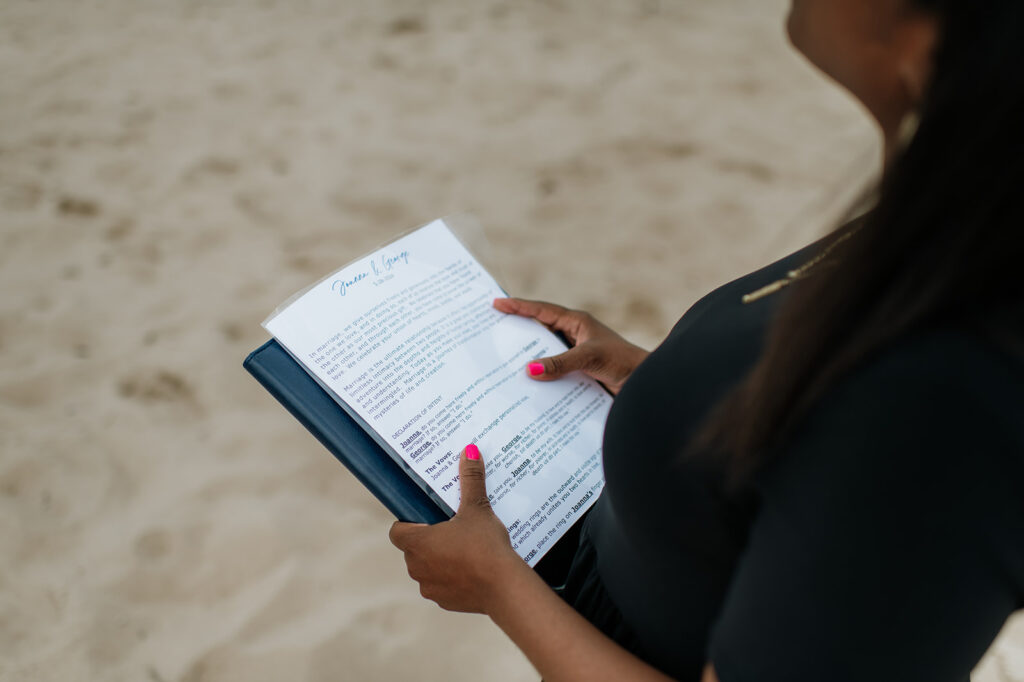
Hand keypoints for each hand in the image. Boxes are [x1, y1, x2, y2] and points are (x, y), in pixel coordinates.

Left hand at [389, 445, 527, 613]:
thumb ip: (471, 480)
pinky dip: (452, 578)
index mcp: (417, 542)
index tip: (428, 516)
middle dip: (429, 539)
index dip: (409, 523)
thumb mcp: (478, 508)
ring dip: (439, 560)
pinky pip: (442, 586)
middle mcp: (416, 567)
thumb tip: (469, 451)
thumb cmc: (485, 545)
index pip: (397, 531)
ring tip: (464, 548)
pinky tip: (472, 569)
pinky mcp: (445, 602)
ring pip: (427, 569)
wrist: (504, 586)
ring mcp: (429, 587)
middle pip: (413, 549)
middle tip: (452, 528)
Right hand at [493, 297, 649, 394]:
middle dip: (517, 330)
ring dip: (527, 356)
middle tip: (491, 329)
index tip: (496, 303)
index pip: (542, 311)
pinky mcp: (578, 372)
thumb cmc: (623, 362)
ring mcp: (576, 354)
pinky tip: (526, 385)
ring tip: (501, 361)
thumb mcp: (589, 358)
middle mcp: (574, 336)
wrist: (646, 384)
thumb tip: (528, 369)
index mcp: (577, 322)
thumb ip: (560, 363)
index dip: (518, 307)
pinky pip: (553, 370)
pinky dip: (540, 375)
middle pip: (539, 330)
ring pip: (545, 352)